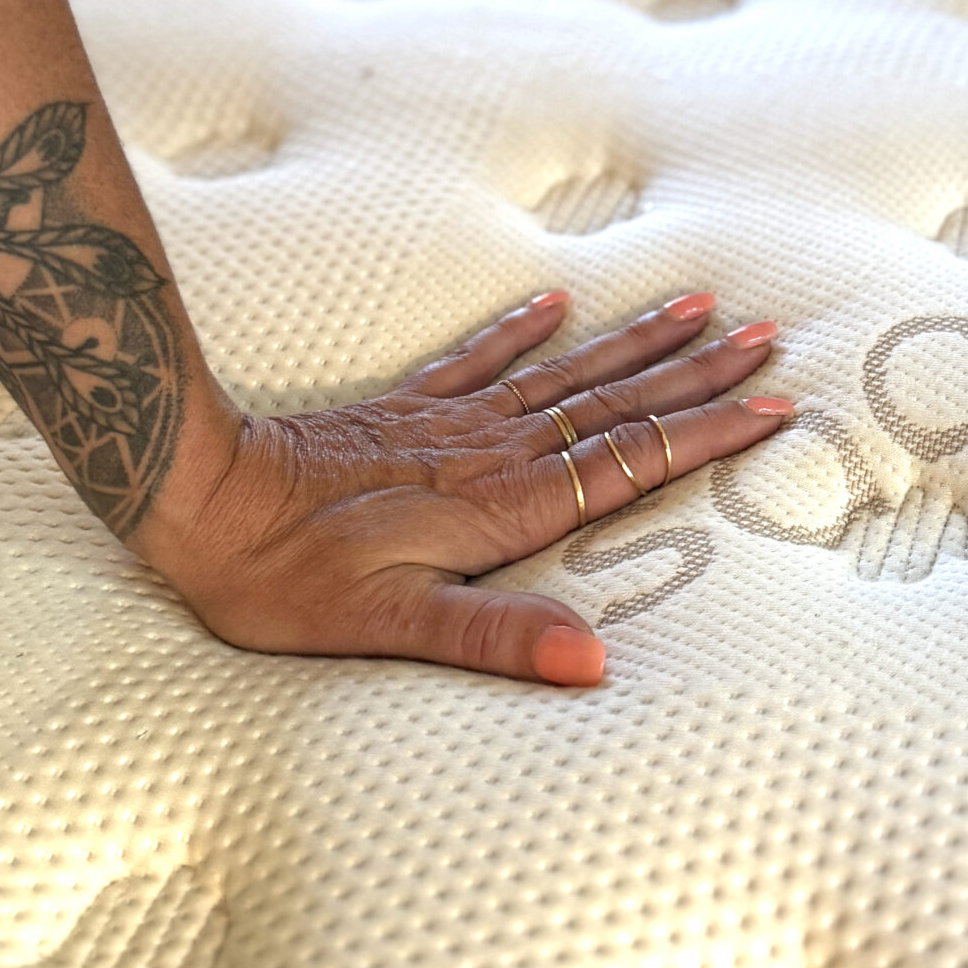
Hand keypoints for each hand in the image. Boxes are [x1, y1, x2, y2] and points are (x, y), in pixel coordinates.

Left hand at [129, 291, 788, 683]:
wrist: (196, 499)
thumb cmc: (284, 578)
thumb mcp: (390, 627)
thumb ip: (495, 638)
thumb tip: (595, 663)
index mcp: (502, 505)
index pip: (629, 463)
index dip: (705, 438)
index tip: (771, 408)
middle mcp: (489, 452)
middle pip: (615, 406)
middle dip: (695, 376)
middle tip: (764, 338)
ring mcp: (449, 423)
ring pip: (565, 373)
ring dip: (635, 343)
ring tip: (696, 305)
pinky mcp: (406, 410)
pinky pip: (481, 358)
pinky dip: (525, 329)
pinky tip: (556, 303)